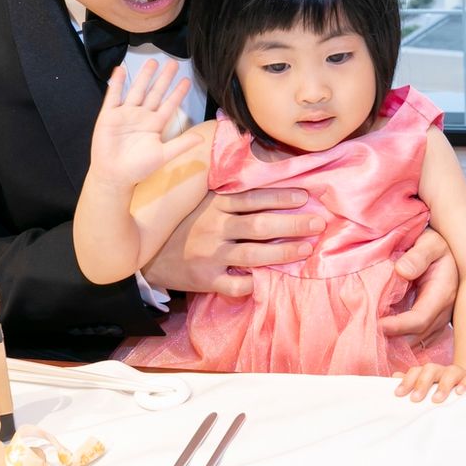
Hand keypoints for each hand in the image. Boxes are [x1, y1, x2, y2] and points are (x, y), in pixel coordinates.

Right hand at [90, 61, 201, 185]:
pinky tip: (121, 69)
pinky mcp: (109, 115)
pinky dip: (116, 83)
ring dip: (144, 76)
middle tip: (173, 62)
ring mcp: (125, 114)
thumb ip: (181, 144)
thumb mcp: (163, 155)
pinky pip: (113, 96)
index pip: (169, 104)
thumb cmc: (139, 167)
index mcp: (155, 124)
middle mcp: (142, 116)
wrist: (114, 175)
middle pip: (155, 92)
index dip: (178, 93)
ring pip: (137, 90)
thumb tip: (202, 138)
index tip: (187, 80)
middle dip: (164, 78)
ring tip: (152, 61)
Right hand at [143, 186, 325, 295]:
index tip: (305, 197)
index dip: (281, 197)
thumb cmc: (185, 225)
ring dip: (283, 252)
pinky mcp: (205, 279)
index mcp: (215, 205)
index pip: (253, 198)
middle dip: (292, 224)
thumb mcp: (202, 202)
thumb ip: (230, 196)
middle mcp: (214, 227)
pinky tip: (267, 281)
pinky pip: (234, 285)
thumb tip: (270, 180)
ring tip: (306, 249)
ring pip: (253, 254)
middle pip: (260, 225)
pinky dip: (252, 284)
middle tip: (318, 223)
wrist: (147, 254)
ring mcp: (210, 254)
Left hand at [381, 229, 457, 347]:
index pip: (419, 319)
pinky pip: (417, 339)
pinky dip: (400, 340)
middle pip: (417, 336)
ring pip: (417, 342)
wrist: (444, 250)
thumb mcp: (430, 242)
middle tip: (367, 336)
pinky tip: (384, 336)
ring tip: (372, 339)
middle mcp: (443, 311)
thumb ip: (419, 255)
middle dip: (393, 339)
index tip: (376, 325)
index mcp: (443, 292)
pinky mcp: (433, 322)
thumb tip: (402, 271)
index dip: (397, 326)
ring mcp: (439, 319)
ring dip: (396, 342)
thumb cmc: (434, 244)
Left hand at [393, 362, 465, 402]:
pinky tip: (460, 392)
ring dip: (443, 385)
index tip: (399, 394)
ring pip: (451, 372)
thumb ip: (413, 383)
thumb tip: (394, 377)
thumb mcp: (430, 389)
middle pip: (431, 369)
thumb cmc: (446, 390)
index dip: (407, 381)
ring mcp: (461, 373)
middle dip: (422, 383)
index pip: (417, 371)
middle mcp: (444, 371)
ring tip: (436, 399)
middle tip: (415, 399)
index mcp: (431, 373)